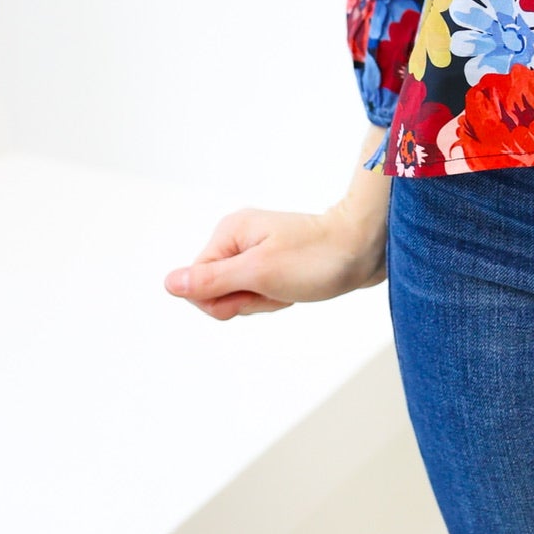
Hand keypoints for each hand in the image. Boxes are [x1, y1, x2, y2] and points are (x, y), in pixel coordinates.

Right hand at [163, 195, 386, 321]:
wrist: (365, 247)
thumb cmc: (316, 258)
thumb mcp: (260, 274)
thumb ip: (212, 281)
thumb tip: (169, 283)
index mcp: (229, 232)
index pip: (197, 285)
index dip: (225, 300)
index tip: (258, 287)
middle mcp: (237, 237)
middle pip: (217, 293)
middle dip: (247, 301)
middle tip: (278, 285)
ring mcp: (255, 249)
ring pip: (239, 297)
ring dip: (264, 301)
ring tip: (290, 284)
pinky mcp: (272, 261)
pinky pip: (259, 293)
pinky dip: (276, 298)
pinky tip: (294, 287)